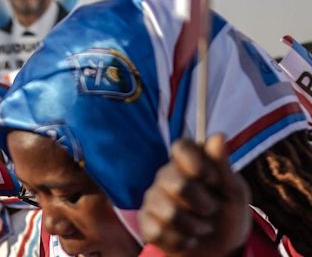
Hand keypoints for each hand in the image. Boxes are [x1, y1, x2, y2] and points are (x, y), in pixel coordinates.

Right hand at [138, 134, 250, 256]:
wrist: (220, 250)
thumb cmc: (227, 214)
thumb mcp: (234, 192)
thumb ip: (224, 165)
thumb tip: (218, 136)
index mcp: (187, 163)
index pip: (181, 146)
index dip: (196, 162)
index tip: (212, 179)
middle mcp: (165, 176)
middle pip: (178, 185)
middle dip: (204, 204)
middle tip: (212, 210)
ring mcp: (153, 198)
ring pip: (170, 212)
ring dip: (195, 227)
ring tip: (201, 227)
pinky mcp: (145, 221)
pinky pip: (159, 231)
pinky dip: (182, 241)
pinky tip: (187, 239)